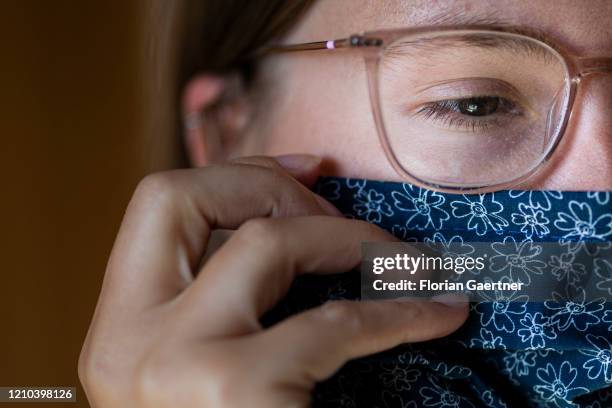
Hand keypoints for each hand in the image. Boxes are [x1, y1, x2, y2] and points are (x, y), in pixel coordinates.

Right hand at [79, 155, 467, 406]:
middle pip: (187, 197)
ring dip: (348, 237)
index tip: (302, 171)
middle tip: (335, 210)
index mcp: (117, 327)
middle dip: (273, 185)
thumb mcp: (189, 359)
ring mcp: (179, 365)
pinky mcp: (240, 394)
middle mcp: (130, 339)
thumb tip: (283, 219)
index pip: (158, 204)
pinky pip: (338, 321)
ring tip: (398, 257)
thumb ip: (215, 295)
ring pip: (268, 241)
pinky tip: (434, 311)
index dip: (234, 172)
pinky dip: (398, 308)